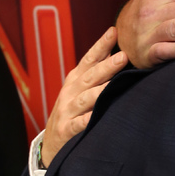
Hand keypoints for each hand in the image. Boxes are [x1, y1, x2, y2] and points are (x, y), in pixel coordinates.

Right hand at [41, 27, 126, 166]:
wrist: (50, 144)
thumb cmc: (72, 110)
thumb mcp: (81, 88)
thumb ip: (97, 72)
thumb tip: (121, 52)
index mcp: (76, 79)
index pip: (90, 59)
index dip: (101, 45)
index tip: (114, 31)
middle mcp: (71, 91)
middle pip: (91, 76)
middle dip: (107, 66)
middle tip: (124, 56)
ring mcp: (67, 110)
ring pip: (86, 98)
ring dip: (100, 90)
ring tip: (115, 82)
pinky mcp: (66, 130)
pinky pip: (78, 124)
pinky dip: (87, 119)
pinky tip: (97, 114)